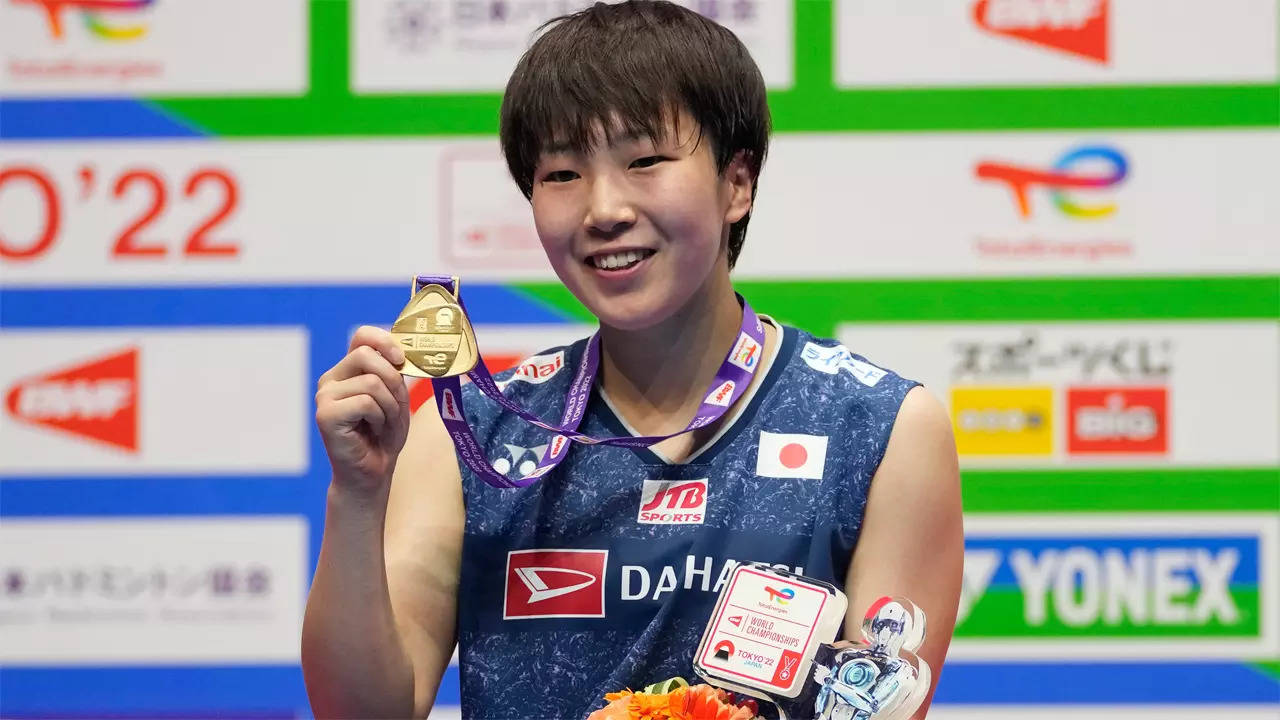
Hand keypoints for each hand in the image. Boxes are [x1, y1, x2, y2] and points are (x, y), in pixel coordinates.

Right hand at [315, 326, 412, 497]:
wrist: (372, 472)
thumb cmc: (384, 435)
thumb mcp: (396, 397)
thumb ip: (394, 372)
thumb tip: (403, 351)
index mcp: (347, 371)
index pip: (362, 336)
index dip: (384, 340)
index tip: (401, 358)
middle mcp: (331, 379)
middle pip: (367, 355)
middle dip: (392, 380)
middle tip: (394, 407)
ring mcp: (325, 396)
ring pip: (372, 382)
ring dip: (390, 406)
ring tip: (382, 424)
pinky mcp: (326, 414)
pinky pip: (366, 402)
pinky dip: (379, 418)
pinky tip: (372, 431)